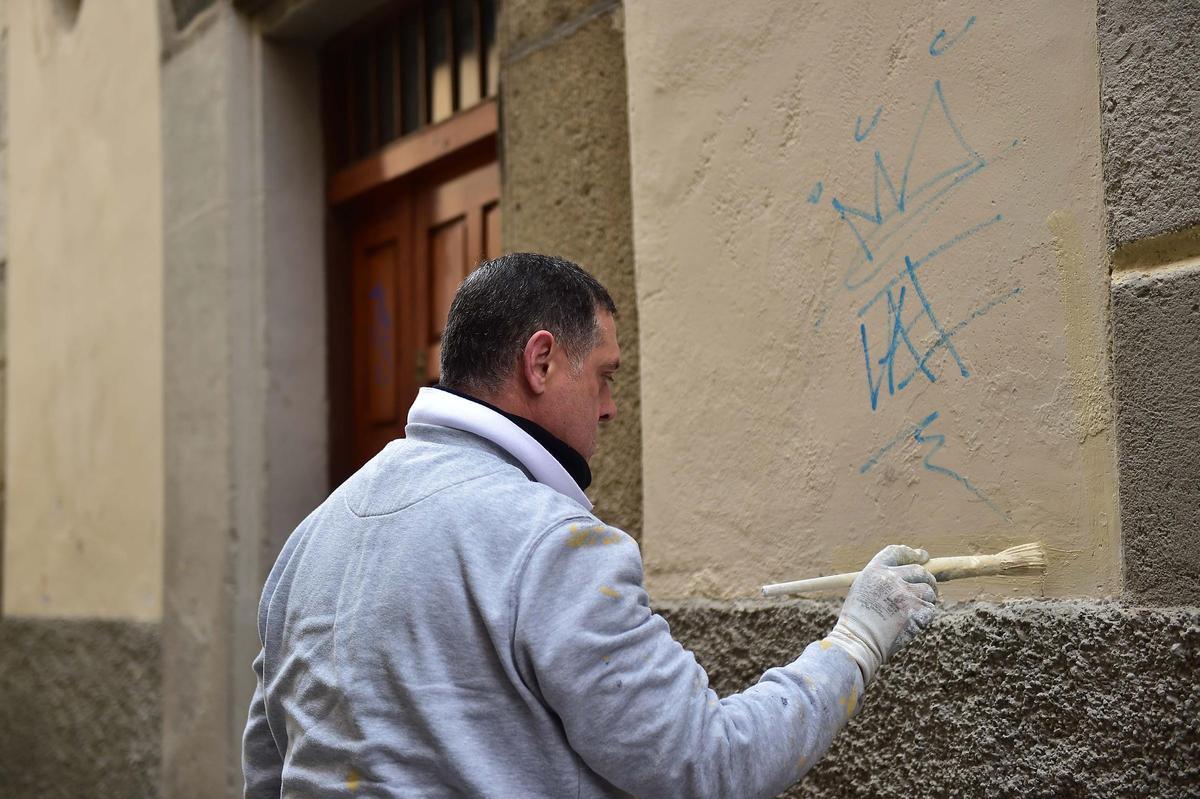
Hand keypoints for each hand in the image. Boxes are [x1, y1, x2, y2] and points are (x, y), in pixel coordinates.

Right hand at [825, 544, 938, 685]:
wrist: (859, 641)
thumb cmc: (858, 621)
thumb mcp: (863, 590)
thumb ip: (883, 579)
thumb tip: (909, 575)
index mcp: (874, 570)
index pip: (897, 552)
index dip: (911, 553)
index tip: (922, 556)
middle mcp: (891, 578)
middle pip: (919, 570)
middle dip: (927, 579)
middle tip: (930, 589)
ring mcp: (905, 594)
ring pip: (928, 591)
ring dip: (927, 600)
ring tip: (915, 611)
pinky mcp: (916, 611)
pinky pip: (930, 609)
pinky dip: (926, 616)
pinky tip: (914, 623)